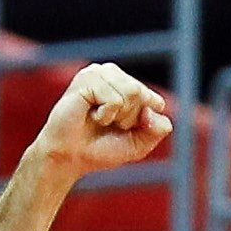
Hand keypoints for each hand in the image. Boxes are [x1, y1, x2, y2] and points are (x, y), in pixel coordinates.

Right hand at [30, 63, 173, 179]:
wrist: (71, 157)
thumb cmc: (102, 148)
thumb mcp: (140, 144)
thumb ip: (159, 128)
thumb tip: (155, 109)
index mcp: (129, 85)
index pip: (155, 101)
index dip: (142, 123)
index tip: (123, 129)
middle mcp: (114, 75)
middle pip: (142, 94)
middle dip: (128, 118)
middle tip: (107, 124)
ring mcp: (99, 73)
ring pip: (131, 92)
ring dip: (117, 115)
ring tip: (99, 119)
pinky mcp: (86, 79)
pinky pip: (115, 99)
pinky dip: (105, 114)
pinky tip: (91, 115)